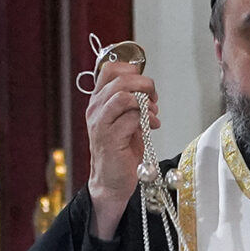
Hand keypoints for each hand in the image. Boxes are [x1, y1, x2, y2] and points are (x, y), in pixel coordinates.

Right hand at [81, 62, 158, 240]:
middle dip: (144, 84)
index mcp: (99, 101)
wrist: (112, 181)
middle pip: (119, 79)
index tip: (145, 84)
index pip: (109, 70)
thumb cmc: (121, 151)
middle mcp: (96, 109)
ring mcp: (101, 123)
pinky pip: (130, 117)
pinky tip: (152, 126)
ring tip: (153, 112)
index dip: (131, 69)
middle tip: (154, 97)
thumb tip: (148, 88)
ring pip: (122, 95)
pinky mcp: (110, 138)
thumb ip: (133, 103)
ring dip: (144, 101)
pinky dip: (146, 119)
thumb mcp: (127, 120)